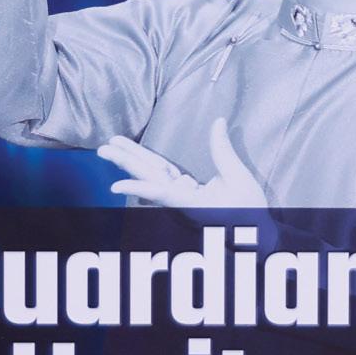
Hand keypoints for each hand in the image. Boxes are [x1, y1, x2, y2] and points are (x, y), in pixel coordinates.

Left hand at [101, 119, 268, 211]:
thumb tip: (218, 122)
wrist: (251, 233)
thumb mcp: (239, 179)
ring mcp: (179, 198)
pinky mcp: (182, 195)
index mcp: (192, 202)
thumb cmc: (247, 210)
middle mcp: (180, 201)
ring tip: (111, 147)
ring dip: (131, 160)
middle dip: (125, 163)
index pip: (162, 193)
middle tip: (104, 149)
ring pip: (151, 175)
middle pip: (148, 178)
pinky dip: (145, 166)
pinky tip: (132, 157)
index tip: (116, 186)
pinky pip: (160, 178)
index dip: (139, 188)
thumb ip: (224, 151)